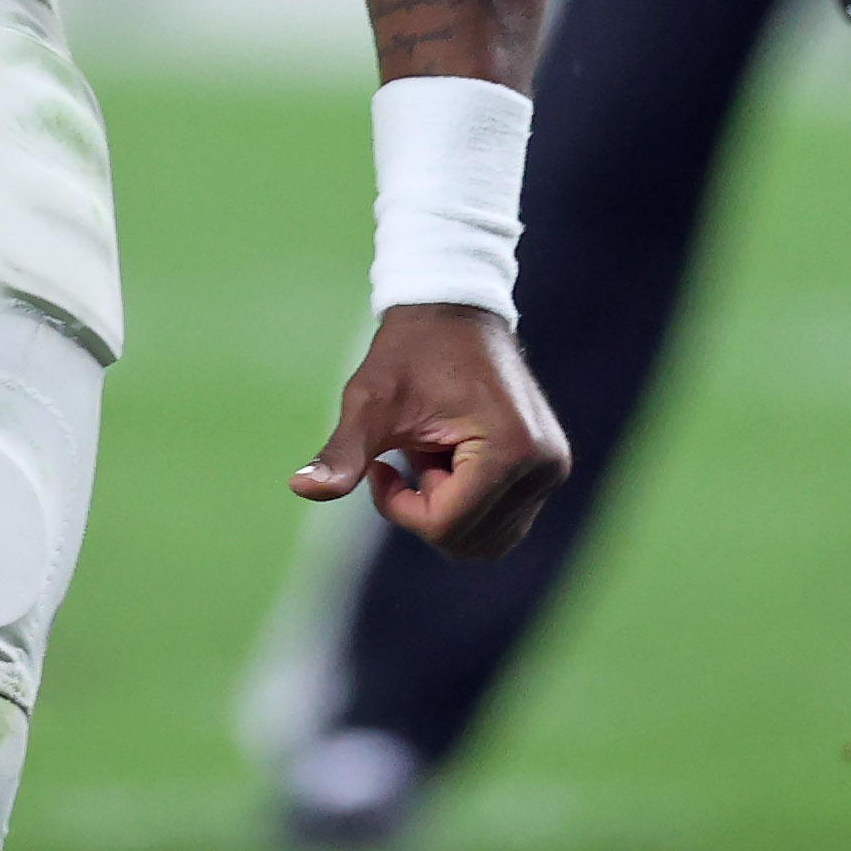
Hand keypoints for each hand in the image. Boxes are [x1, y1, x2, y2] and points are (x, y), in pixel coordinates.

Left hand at [293, 303, 569, 559]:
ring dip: (448, 507)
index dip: (400, 508)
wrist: (454, 308)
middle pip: (468, 541)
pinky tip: (450, 457)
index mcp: (508, 450)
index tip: (382, 466)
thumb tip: (299, 488)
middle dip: (426, 509)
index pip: (446, 526)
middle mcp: (544, 466)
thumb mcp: (369, 402)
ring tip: (434, 452)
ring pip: (487, 540)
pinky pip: (502, 521)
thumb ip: (342, 453)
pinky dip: (468, 504)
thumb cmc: (408, 352)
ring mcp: (551, 469)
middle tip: (413, 453)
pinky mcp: (549, 468)